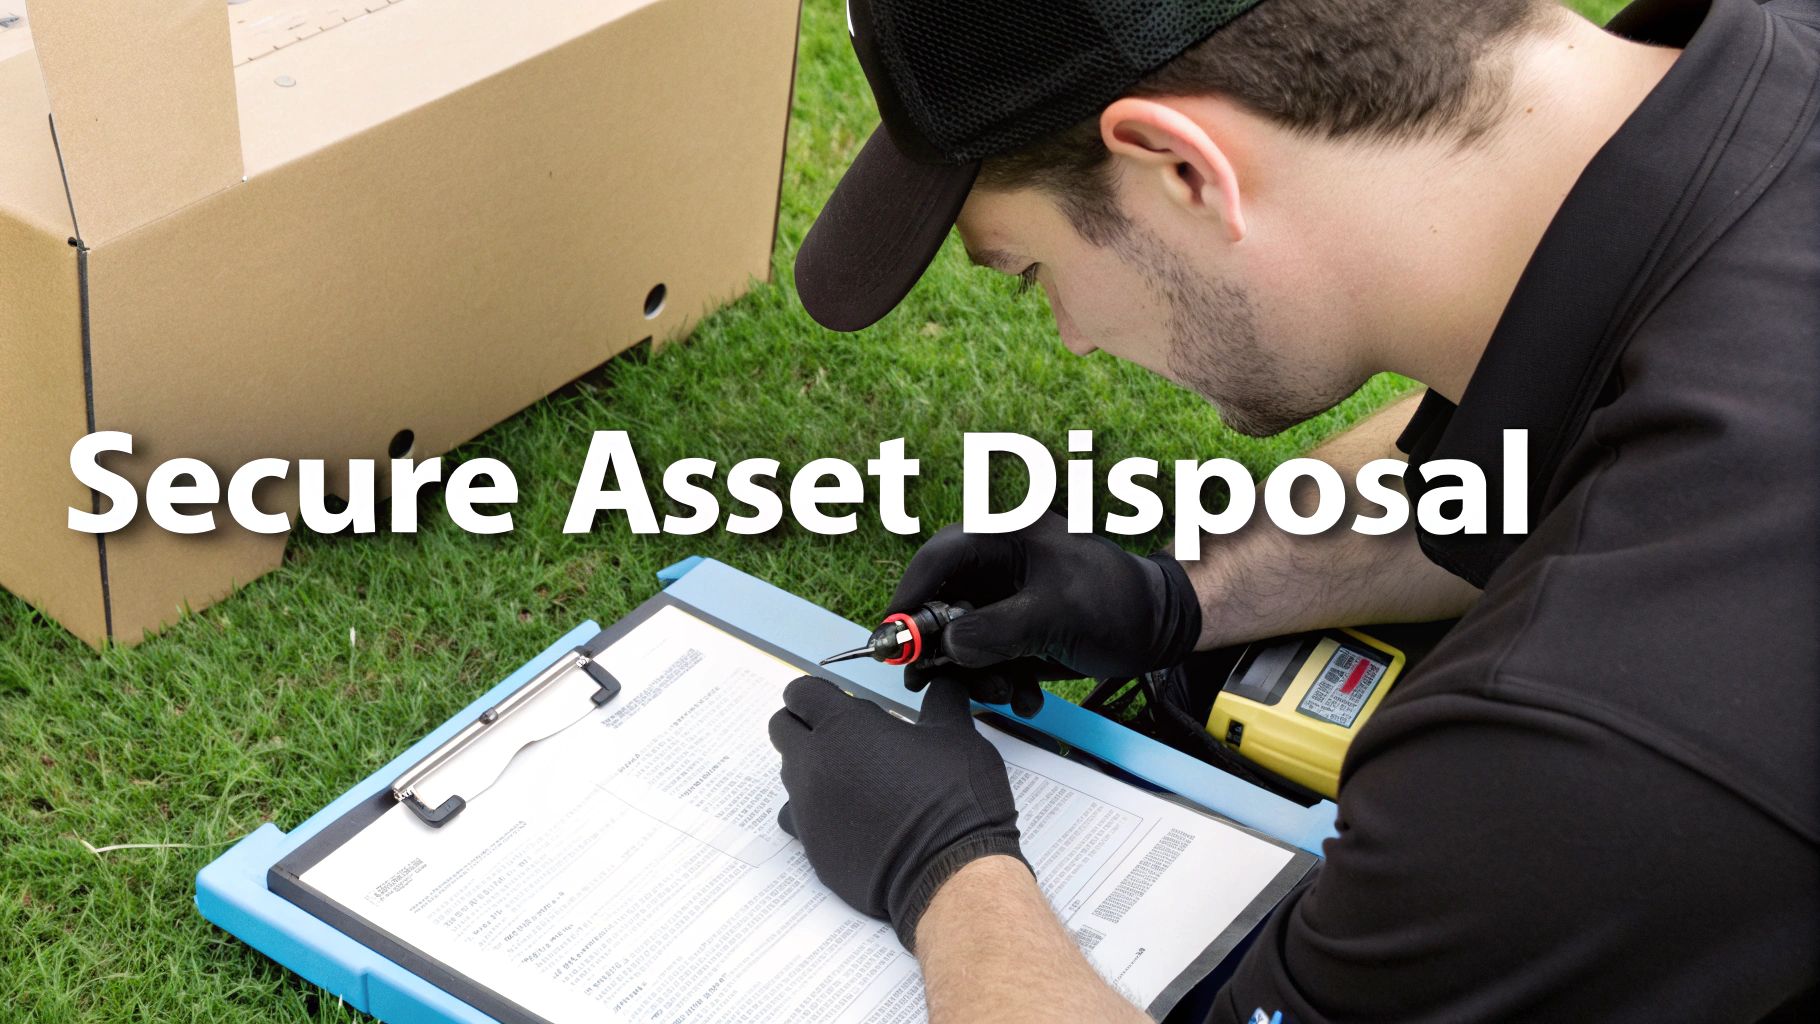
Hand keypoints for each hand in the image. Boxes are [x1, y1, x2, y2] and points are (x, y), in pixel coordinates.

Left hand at [769, 675, 1027, 949]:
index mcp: (844, 725)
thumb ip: (942, 701)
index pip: (801, 692)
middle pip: (782, 729)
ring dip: (809, 768)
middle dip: (803, 725)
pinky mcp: (810, 846)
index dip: (817, 694)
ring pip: (788, 774)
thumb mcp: (957, 736)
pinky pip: (796, 819)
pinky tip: (846, 818)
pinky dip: (813, 813)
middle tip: (839, 736)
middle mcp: (814, 762)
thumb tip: (944, 684)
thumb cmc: (954, 799)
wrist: (949, 873)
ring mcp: (807, 807)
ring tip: (851, 780)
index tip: (835, 701)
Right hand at [890, 512, 1201, 715]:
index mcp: (1006, 534)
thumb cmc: (1118, 603)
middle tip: (931, 680)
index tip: (890, 638)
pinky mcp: (1016, 626)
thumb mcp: (1055, 615)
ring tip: (1003, 692)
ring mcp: (1006, 596)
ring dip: (975, 673)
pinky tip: (1026, 696)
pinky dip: (1000, 679)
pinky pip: (988, 654)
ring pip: (961, 636)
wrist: (1161, 628)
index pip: (938, 558)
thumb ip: (995, 629)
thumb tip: (950, 648)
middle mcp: (998, 562)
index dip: (908, 598)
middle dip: (942, 648)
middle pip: (941, 602)